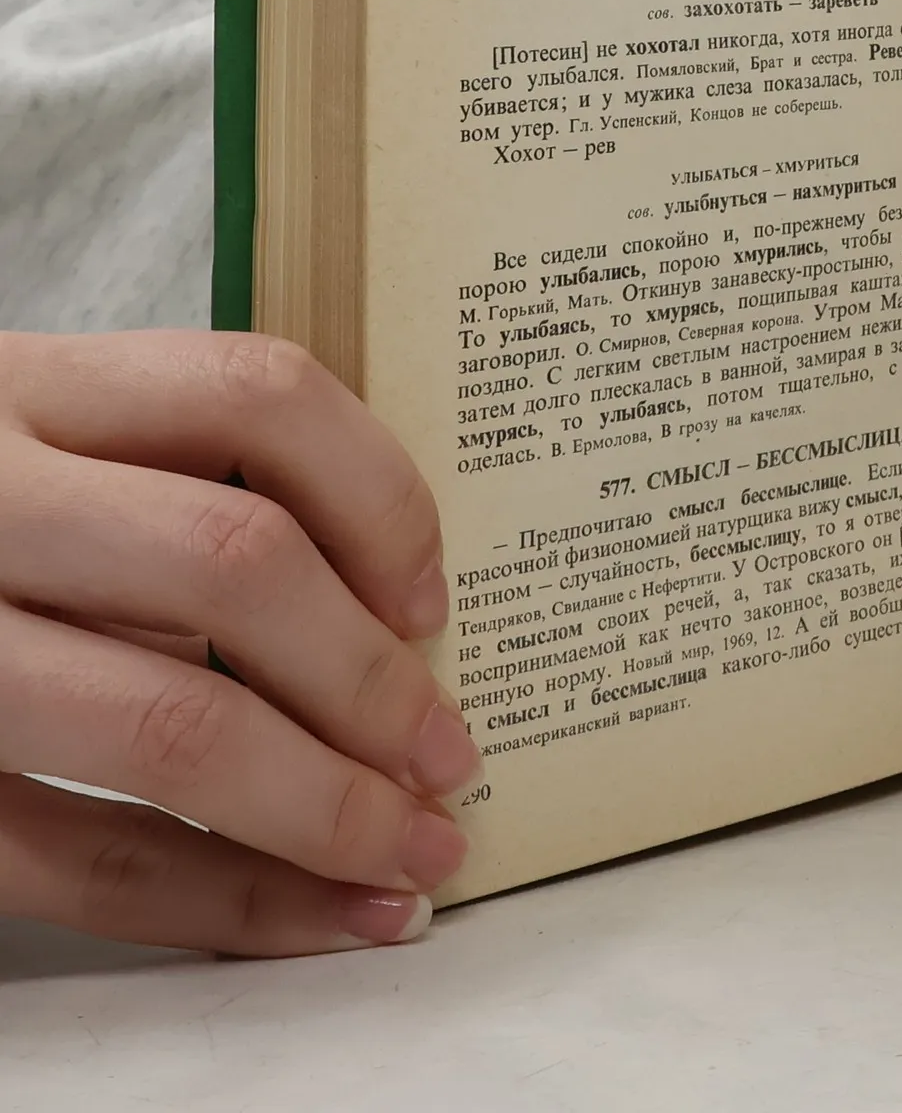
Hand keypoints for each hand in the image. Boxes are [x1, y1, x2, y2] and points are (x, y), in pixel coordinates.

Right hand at [0, 330, 477, 954]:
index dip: (378, 497)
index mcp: (31, 391)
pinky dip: (228, 901)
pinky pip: (84, 864)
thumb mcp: (44, 448)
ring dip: (328, 810)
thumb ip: (180, 487)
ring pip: (171, 729)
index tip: (435, 602)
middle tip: (454, 757)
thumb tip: (394, 613)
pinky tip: (323, 915)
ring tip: (419, 853)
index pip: (257, 396)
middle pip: (235, 566)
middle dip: (372, 679)